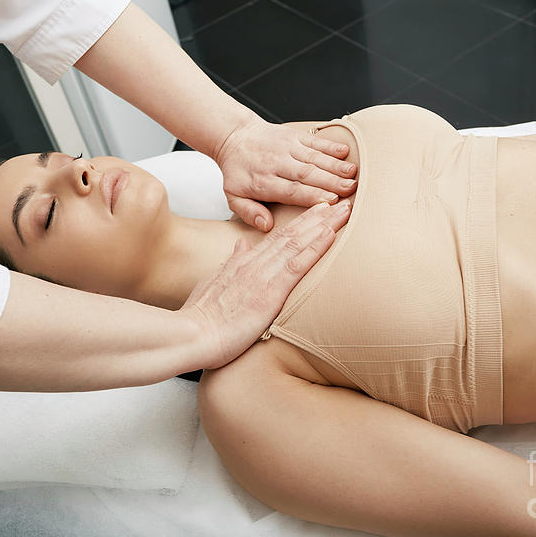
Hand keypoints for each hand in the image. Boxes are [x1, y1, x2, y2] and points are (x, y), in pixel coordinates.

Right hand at [181, 198, 351, 368]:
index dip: (299, 222)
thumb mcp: (213, 283)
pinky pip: (297, 265)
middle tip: (339, 202)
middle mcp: (254, 264)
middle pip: (291, 234)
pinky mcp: (270, 293)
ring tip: (343, 210)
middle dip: (317, 216)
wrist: (192, 335)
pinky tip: (330, 234)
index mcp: (243, 264)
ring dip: (322, 225)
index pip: (276, 237)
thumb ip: (230, 263)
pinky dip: (315, 248)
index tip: (317, 210)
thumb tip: (242, 246)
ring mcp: (262, 276)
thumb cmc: (201, 319)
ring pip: (297, 243)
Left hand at [214, 116, 357, 230]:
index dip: (311, 195)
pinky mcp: (294, 136)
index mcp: (262, 181)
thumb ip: (249, 212)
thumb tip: (266, 225)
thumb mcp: (234, 196)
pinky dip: (330, 146)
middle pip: (307, 174)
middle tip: (350, 190)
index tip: (330, 201)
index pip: (290, 190)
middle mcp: (276, 163)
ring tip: (353, 174)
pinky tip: (345, 152)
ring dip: (335, 165)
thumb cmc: (239, 171)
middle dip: (330, 181)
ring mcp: (287, 148)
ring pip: (314, 157)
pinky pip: (314, 141)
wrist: (234, 137)